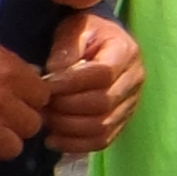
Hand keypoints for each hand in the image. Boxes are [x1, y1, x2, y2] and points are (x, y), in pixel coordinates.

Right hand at [0, 27, 48, 169]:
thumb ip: (8, 63)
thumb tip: (27, 78)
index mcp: (10, 74)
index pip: (42, 97)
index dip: (32, 99)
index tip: (21, 100)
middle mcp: (3, 103)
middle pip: (32, 126)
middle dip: (20, 123)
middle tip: (5, 118)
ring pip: (12, 149)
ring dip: (2, 142)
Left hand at [36, 11, 143, 156]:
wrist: (102, 43)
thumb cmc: (85, 33)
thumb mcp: (73, 30)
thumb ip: (65, 50)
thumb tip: (54, 76)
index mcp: (125, 52)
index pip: (101, 75)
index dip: (70, 84)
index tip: (45, 86)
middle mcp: (135, 80)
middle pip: (102, 104)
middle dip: (66, 108)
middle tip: (41, 105)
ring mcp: (131, 103)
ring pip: (102, 127)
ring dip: (68, 128)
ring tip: (45, 120)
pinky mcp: (123, 121)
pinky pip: (102, 141)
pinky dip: (76, 145)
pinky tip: (53, 139)